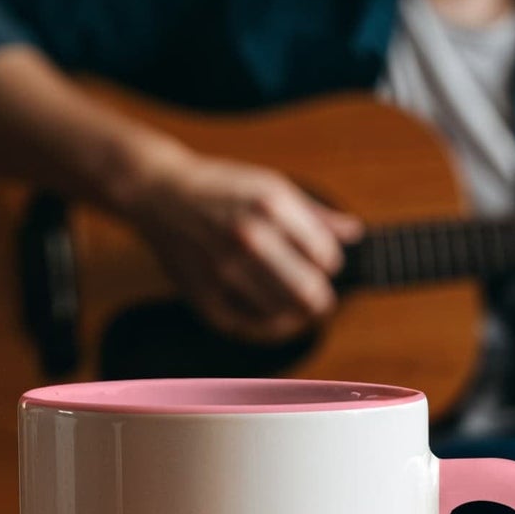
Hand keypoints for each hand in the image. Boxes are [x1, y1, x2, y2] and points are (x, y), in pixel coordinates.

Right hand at [118, 140, 362, 344]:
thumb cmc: (221, 188)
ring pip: (285, 315)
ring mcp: (225, 270)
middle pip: (310, 293)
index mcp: (271, 205)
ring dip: (298, 315)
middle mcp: (249, 237)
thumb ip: (316, 214)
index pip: (327, 257)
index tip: (320, 262)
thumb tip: (355, 233)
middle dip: (321, 298)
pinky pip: (253, 328)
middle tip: (318, 296)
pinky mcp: (205, 296)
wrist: (159, 194)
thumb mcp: (271, 184)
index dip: (329, 263)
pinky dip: (271, 328)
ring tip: (295, 306)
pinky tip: (274, 317)